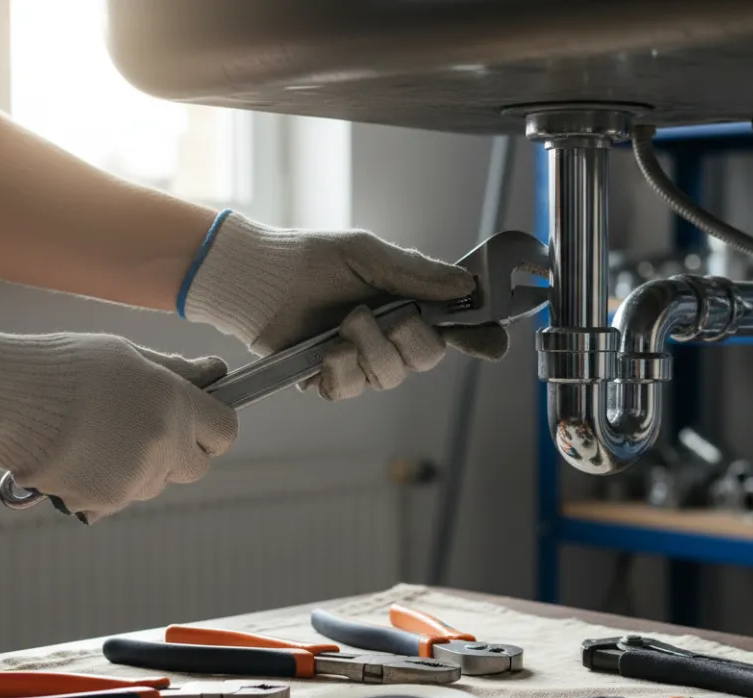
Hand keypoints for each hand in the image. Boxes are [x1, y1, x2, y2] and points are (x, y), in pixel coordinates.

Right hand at [0, 326, 236, 523]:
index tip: (200, 419)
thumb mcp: (128, 356)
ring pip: (155, 483)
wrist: (5, 396)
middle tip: (146, 429)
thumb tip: (215, 373)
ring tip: (100, 435)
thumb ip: (176, 372)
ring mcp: (134, 479)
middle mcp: (163, 446)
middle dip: (180, 452)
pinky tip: (79, 453)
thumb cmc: (67, 366)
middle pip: (196, 467)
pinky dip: (106, 481)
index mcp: (175, 405)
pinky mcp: (103, 502)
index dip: (213, 426)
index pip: (225, 432)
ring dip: (141, 467)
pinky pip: (120, 496)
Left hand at [179, 211, 508, 400]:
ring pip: (390, 376)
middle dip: (409, 338)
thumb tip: (466, 287)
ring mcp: (362, 359)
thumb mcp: (369, 254)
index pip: (458, 328)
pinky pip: (350, 389)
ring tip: (343, 324)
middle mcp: (391, 335)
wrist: (260, 278)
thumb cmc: (312, 258)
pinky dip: (340, 368)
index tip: (492, 344)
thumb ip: (417, 274)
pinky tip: (326, 348)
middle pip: (428, 357)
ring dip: (368, 348)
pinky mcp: (331, 378)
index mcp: (409, 303)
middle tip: (387, 317)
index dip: (480, 338)